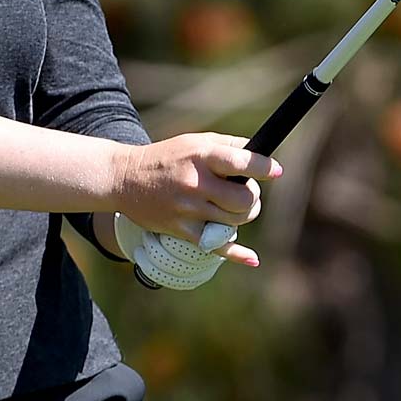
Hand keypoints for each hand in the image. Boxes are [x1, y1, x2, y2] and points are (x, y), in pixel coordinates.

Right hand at [110, 133, 279, 268]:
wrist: (125, 178)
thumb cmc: (167, 157)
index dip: (264, 168)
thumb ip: (229, 146)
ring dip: (243, 215)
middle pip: (244, 199)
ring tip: (234, 207)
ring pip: (235, 221)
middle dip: (252, 197)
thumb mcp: (195, 141)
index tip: (275, 171)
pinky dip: (237, 254)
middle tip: (245, 192)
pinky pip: (215, 246)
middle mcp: (196, 183)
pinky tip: (252, 258)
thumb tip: (262, 155)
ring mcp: (188, 209)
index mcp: (201, 156)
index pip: (241, 163)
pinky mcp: (181, 230)